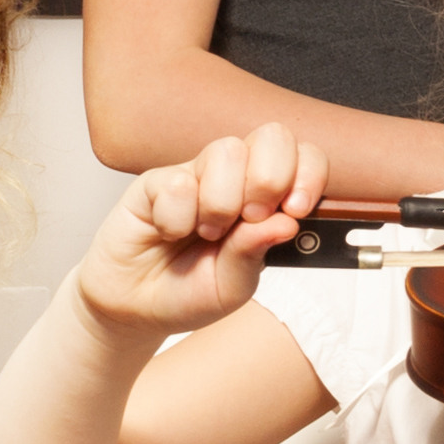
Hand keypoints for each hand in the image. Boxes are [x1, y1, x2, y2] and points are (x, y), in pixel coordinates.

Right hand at [72, 125, 325, 345]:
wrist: (134, 307)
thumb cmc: (188, 292)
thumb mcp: (233, 288)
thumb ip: (256, 254)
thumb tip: (286, 223)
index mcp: (267, 201)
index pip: (305, 159)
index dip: (308, 176)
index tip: (295, 210)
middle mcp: (236, 179)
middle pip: (273, 136)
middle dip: (269, 179)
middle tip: (250, 218)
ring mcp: (197, 175)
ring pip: (227, 152)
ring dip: (220, 203)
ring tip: (206, 233)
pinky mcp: (156, 180)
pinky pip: (177, 181)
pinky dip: (176, 218)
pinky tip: (169, 232)